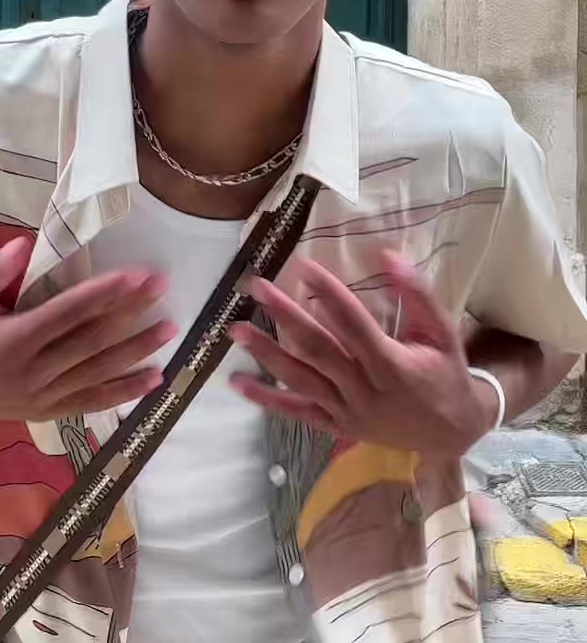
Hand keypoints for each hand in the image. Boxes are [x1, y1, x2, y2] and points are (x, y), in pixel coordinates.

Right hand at [0, 237, 173, 420]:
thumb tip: (24, 244)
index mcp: (12, 341)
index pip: (68, 313)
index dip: (104, 294)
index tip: (135, 275)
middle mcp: (32, 372)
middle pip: (91, 340)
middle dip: (130, 313)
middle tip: (161, 287)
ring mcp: (42, 396)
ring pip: (98, 372)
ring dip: (136, 350)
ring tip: (169, 329)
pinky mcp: (47, 412)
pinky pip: (92, 402)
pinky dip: (125, 392)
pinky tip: (155, 379)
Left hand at [229, 252, 498, 456]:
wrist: (452, 433)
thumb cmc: (446, 374)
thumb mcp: (443, 332)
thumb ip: (418, 295)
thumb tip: (390, 256)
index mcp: (392, 365)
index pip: (353, 322)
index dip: (328, 292)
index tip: (303, 265)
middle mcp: (365, 390)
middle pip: (318, 348)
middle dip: (285, 315)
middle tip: (257, 287)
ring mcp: (347, 411)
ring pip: (301, 380)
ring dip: (267, 354)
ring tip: (236, 330)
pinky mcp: (336, 425)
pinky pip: (297, 412)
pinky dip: (267, 398)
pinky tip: (238, 383)